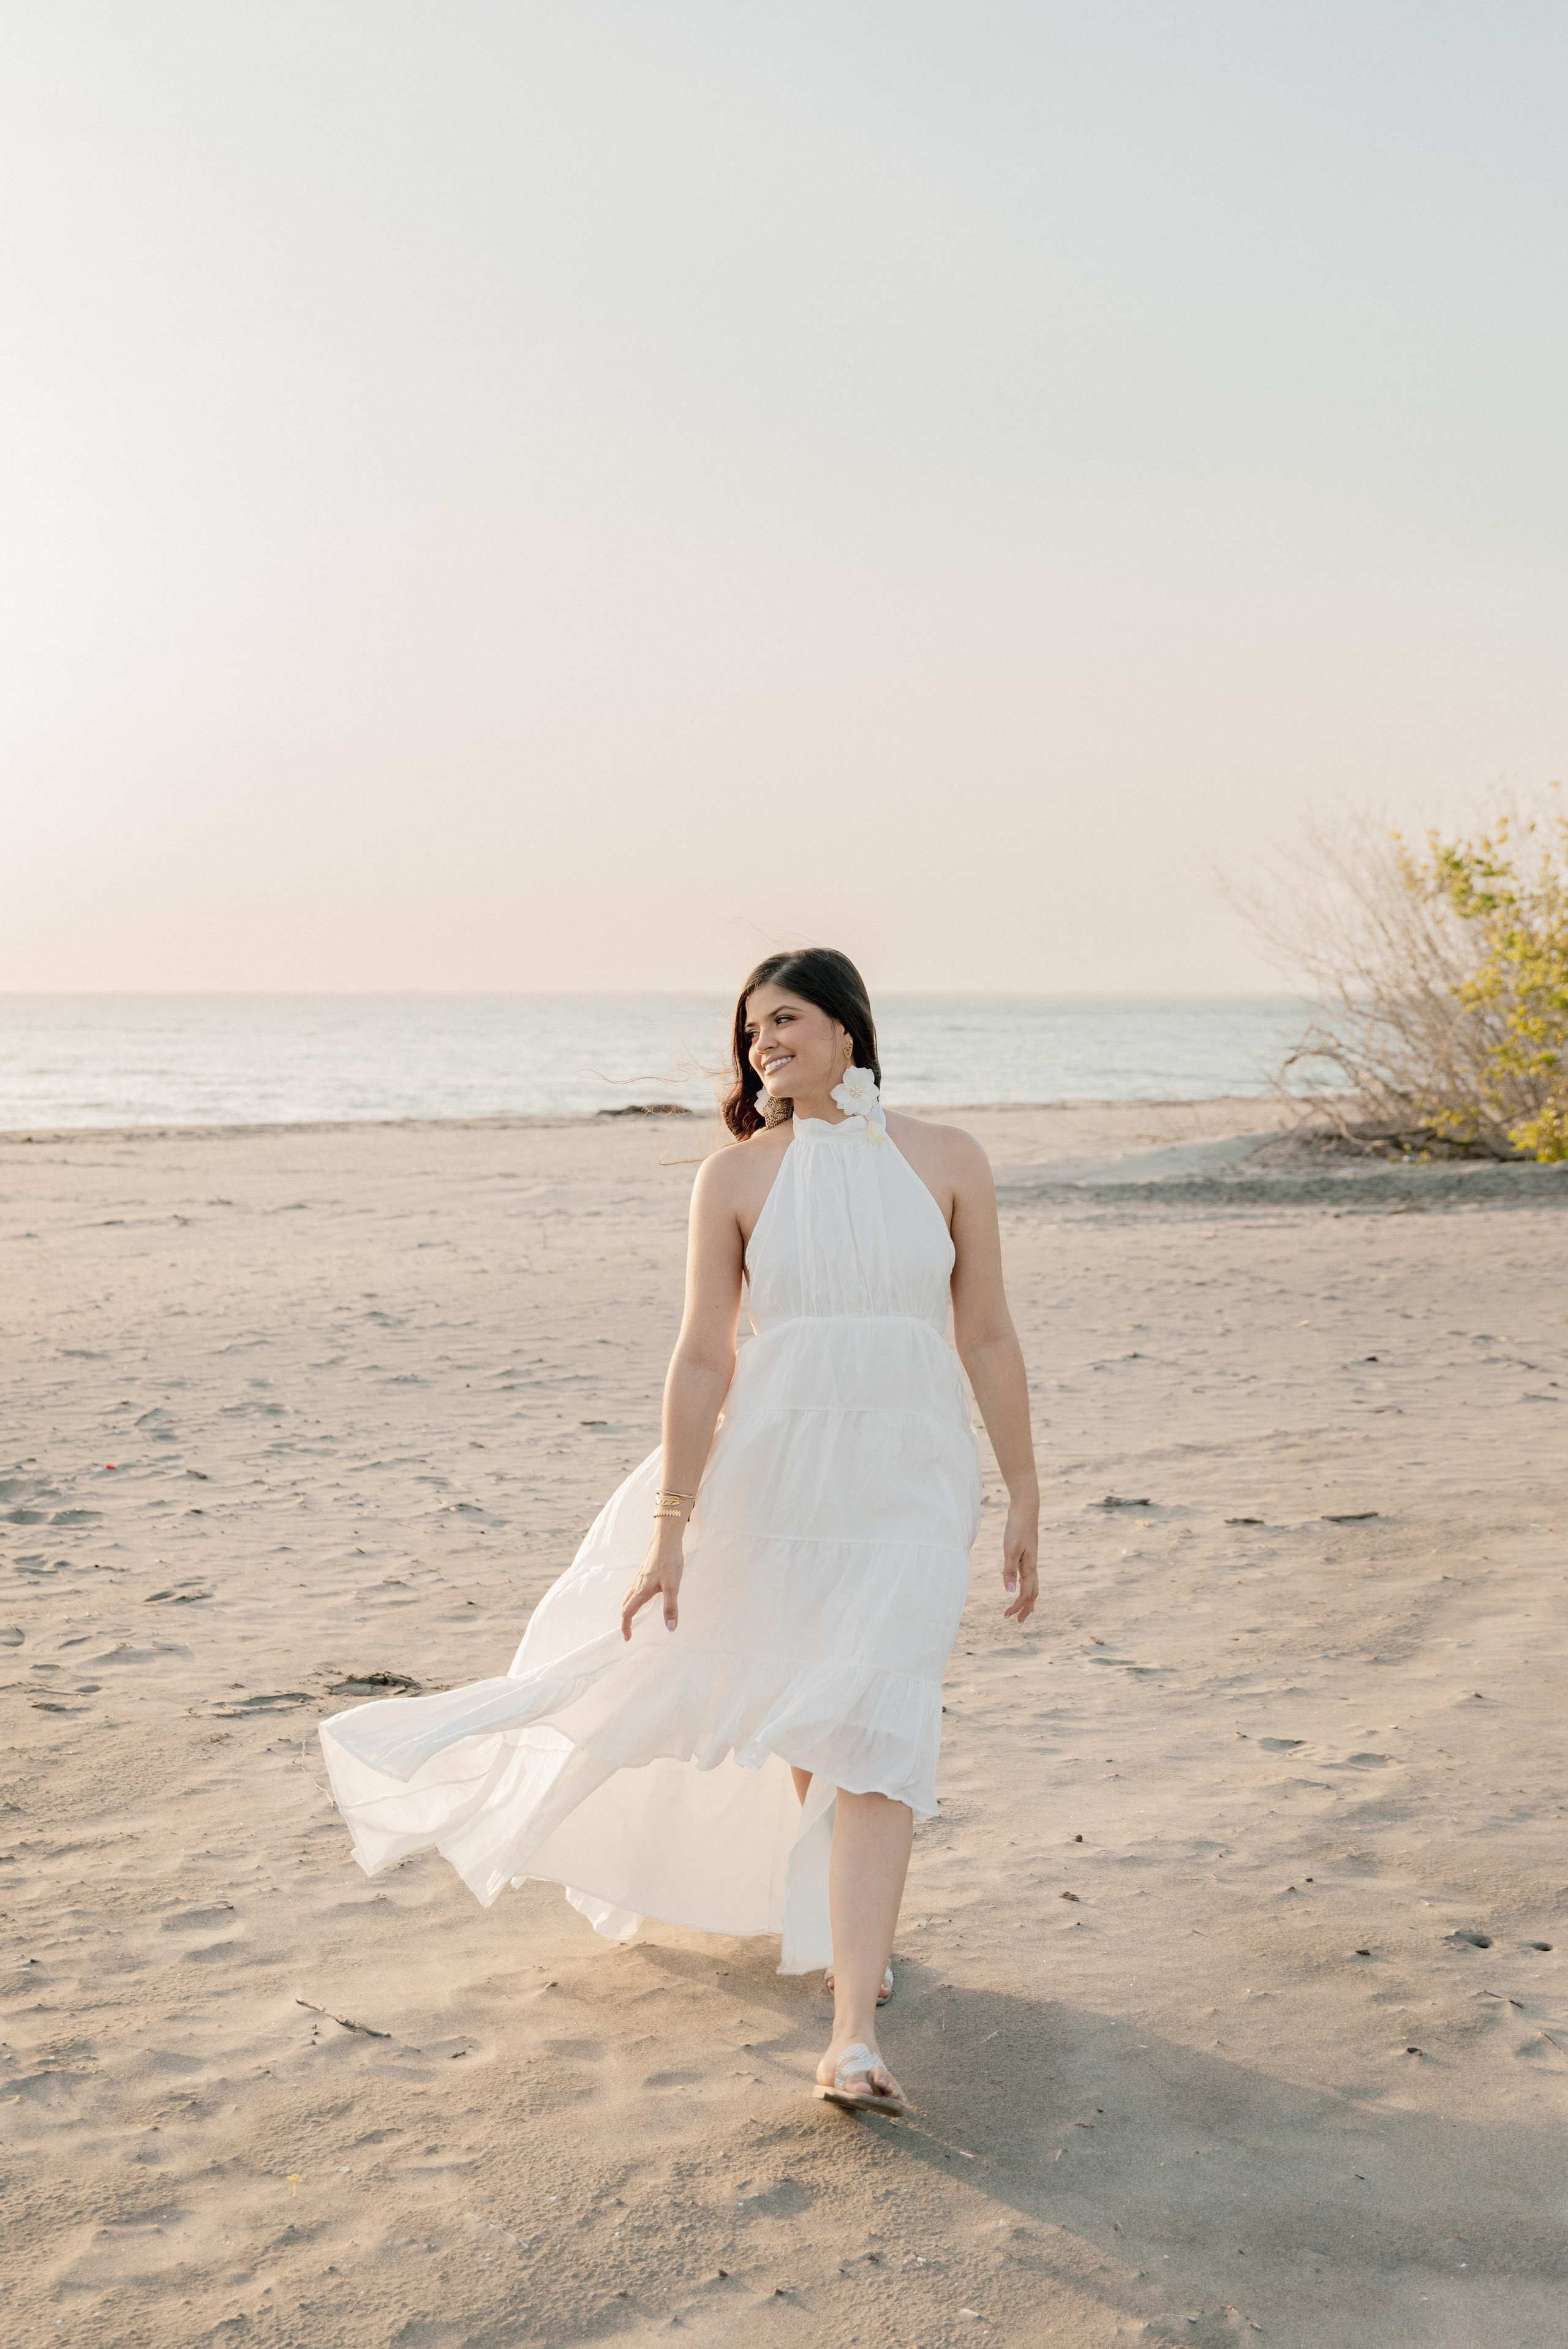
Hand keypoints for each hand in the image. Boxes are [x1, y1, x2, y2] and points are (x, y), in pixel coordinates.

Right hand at [620, 1524, 684, 1638]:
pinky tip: (647, 1595)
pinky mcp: (645, 1571)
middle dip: (626, 1620)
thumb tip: (670, 1628)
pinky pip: (635, 1588)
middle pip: (626, 1606)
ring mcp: (640, 1577)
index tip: (628, 1638)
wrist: (666, 1539)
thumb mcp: (673, 1586)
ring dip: (629, 1608)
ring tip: (636, 1616)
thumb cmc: (669, 1561)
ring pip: (630, 1596)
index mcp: (642, 1591)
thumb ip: (671, 1608)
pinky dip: (635, 1598)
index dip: (626, 1627)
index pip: (628, 1613)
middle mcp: (638, 1585)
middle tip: (630, 1631)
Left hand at [1001, 1497, 1038, 1624]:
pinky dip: (1025, 1585)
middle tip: (1019, 1621)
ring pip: (1033, 1584)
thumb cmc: (1017, 1527)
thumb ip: (1010, 1571)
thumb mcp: (1010, 1550)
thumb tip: (1010, 1593)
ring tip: (1023, 1609)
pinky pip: (1028, 1575)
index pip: (1026, 1594)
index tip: (1007, 1616)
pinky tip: (1019, 1584)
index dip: (1017, 1606)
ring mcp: (1031, 1559)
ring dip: (1028, 1599)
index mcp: (1030, 1567)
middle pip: (1033, 1593)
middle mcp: (1033, 1565)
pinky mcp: (1027, 1553)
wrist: (1025, 1508)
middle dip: (1026, 1608)